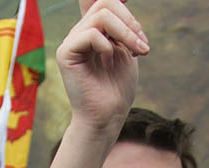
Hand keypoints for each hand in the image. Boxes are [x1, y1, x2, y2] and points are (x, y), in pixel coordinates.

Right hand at [57, 0, 147, 133]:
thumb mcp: (128, 50)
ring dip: (125, 32)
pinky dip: (107, 46)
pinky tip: (110, 62)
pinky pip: (90, 34)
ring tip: (136, 52)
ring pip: (101, 15)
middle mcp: (80, 33)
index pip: (100, 2)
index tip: (136, 25)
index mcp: (93, 31)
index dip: (120, 4)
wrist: (108, 116)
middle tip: (142, 45)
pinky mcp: (66, 53)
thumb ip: (125, 27)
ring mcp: (71, 42)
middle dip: (130, 21)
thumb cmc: (118, 88)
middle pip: (105, 3)